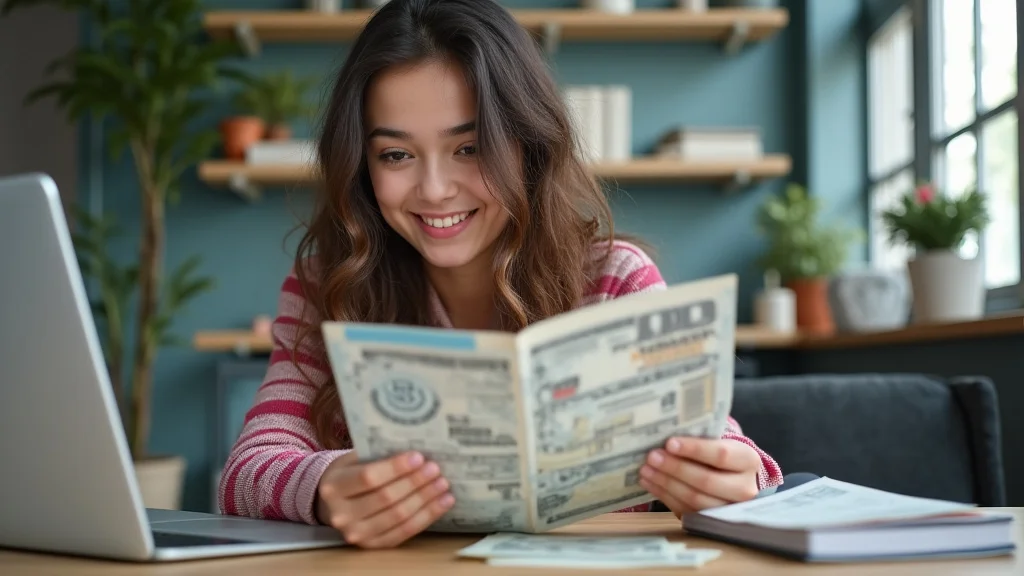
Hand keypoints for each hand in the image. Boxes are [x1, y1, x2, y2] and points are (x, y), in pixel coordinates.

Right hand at [315, 450, 454, 547]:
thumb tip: (416, 453)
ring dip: (425, 499)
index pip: (368, 477)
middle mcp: (341, 514)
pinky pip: (404, 532)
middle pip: (386, 498)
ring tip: (443, 484)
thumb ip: (378, 456)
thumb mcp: (354, 459)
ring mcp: (356, 534)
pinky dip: (427, 516)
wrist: (331, 502)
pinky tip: (443, 503)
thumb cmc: (349, 474)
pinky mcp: (373, 546)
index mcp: (333, 487)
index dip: (395, 468)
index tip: (418, 457)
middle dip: (415, 482)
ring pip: (398, 517)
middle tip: (435, 469)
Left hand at [638, 437, 760, 518]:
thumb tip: (664, 436)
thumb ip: (700, 440)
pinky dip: (664, 496)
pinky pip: (685, 510)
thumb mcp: (719, 442)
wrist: (732, 478)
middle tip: (652, 457)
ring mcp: (729, 509)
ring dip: (666, 483)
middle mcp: (744, 488)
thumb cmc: (718, 454)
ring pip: (694, 498)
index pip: (721, 455)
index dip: (694, 449)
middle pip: (706, 480)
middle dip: (675, 468)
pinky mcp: (711, 521)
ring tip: (646, 470)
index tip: (670, 443)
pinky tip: (650, 483)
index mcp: (748, 460)